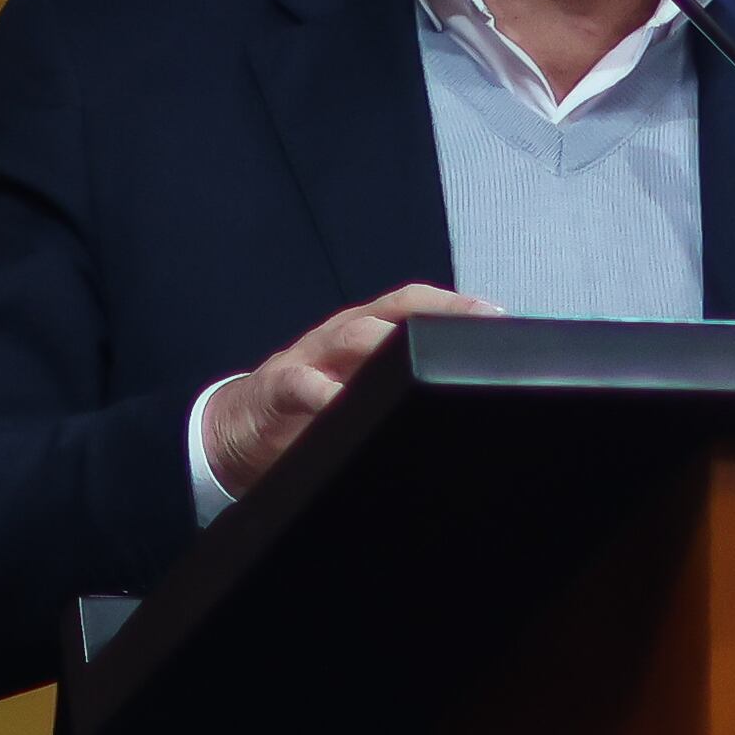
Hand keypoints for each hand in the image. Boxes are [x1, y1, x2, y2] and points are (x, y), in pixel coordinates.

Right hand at [198, 285, 503, 502]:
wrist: (236, 428)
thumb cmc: (310, 409)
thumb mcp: (358, 393)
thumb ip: (398, 388)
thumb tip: (463, 400)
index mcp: (364, 334)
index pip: (413, 306)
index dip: (454, 306)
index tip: (498, 317)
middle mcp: (341, 336)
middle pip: (392, 315)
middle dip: (436, 318)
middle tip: (478, 331)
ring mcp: (309, 358)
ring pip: (352, 337)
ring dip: (387, 345)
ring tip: (425, 360)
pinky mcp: (279, 390)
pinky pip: (301, 385)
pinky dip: (323, 393)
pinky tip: (342, 403)